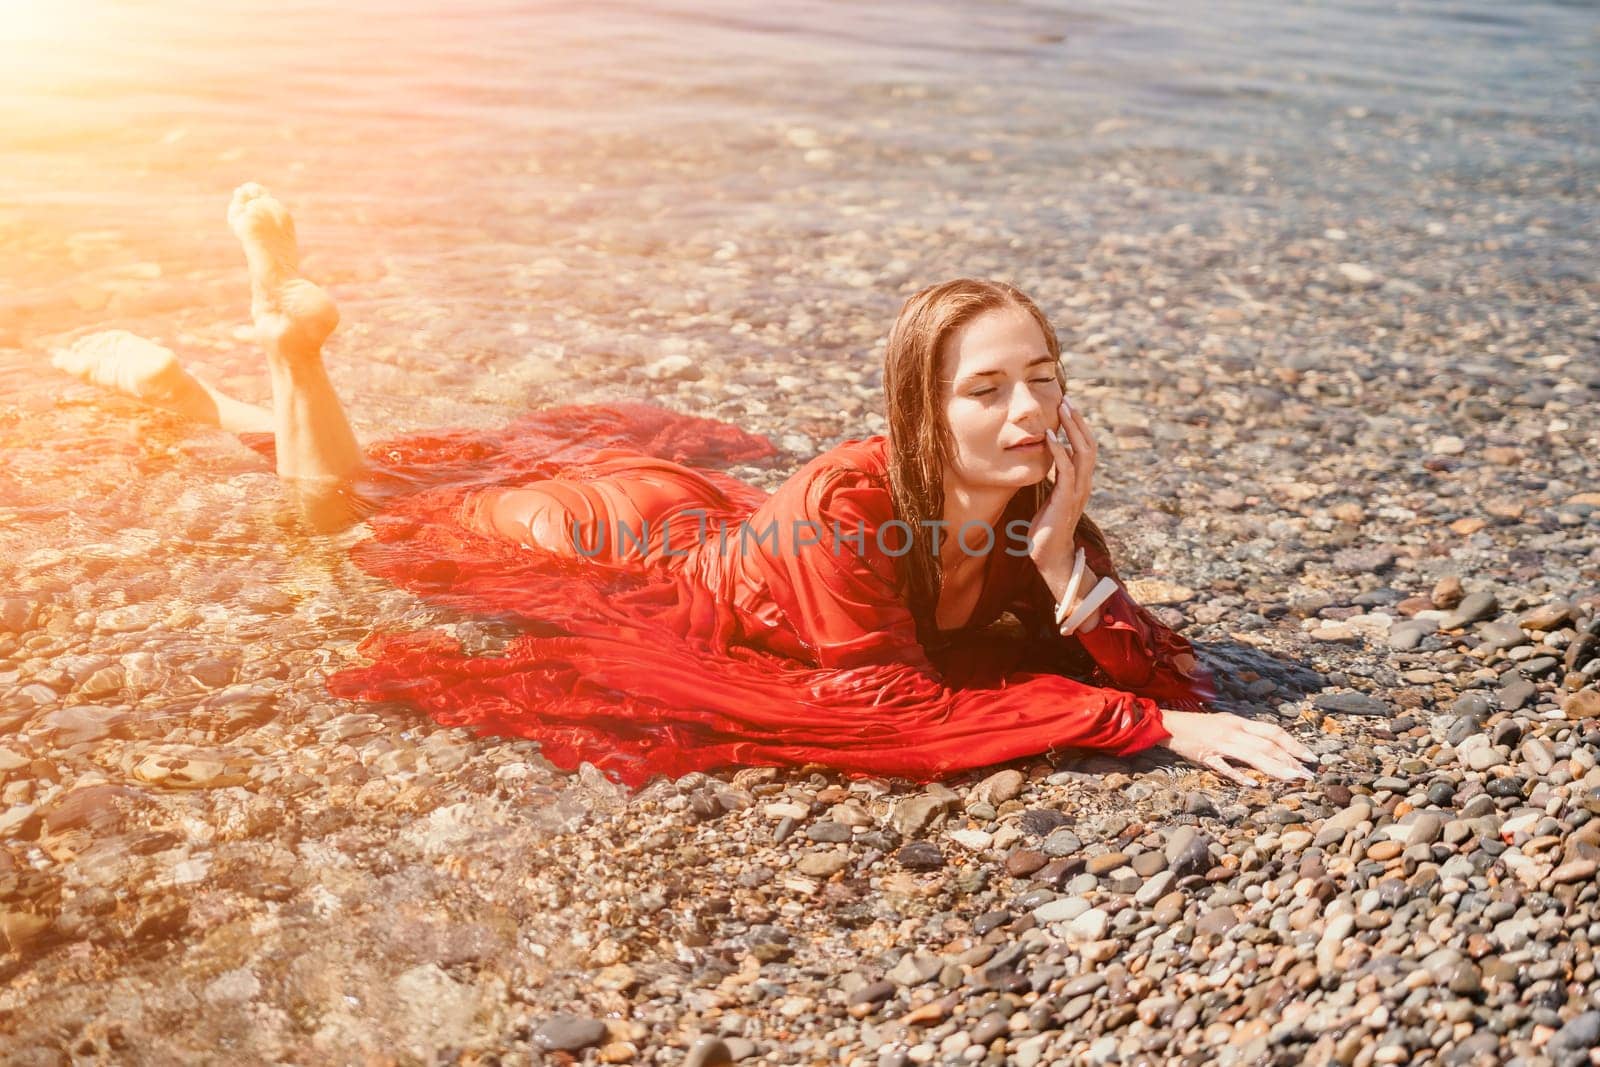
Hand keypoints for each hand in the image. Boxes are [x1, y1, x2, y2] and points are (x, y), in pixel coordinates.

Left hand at [1029, 397, 1097, 572]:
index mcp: (1081, 482)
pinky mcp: (1066, 499)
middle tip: (1066, 400)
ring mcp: (1078, 491)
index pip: (1086, 447)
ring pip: (1083, 452)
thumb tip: (1045, 462)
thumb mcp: (1050, 498)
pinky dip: (1059, 451)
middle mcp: (1084, 484)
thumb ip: (1053, 480)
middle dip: (1078, 421)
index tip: (1067, 407)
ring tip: (1062, 410)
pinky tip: (1050, 438)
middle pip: (1089, 444)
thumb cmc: (1046, 528)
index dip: (1079, 427)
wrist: (1049, 556)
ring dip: (1073, 429)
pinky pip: (1066, 470)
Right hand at [1158, 710, 1317, 784]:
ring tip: (1292, 778)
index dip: (1294, 744)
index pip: (1273, 732)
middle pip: (1267, 744)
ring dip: (1274, 766)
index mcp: (1239, 723)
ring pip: (1252, 754)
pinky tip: (1253, 784)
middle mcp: (1233, 731)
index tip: (1311, 758)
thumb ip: (1246, 736)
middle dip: (1290, 759)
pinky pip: (1224, 766)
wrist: (1169, 724)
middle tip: (1307, 775)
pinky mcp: (1205, 755)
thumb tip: (1270, 749)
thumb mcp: (1226, 725)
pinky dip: (1239, 775)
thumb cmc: (1200, 727)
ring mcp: (1220, 743)